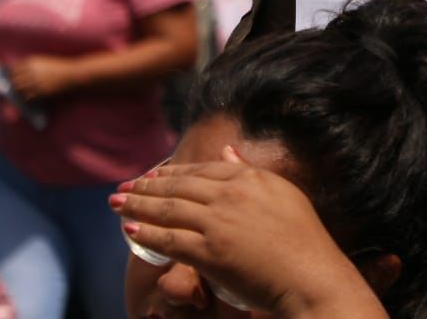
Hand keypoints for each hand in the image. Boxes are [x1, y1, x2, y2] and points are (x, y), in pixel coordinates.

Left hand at [8, 56, 78, 101]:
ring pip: (19, 88)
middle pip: (14, 78)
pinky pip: (27, 95)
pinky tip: (28, 96)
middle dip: (12, 82)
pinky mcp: (40, 91)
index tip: (8, 76)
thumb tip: (21, 71)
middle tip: (11, 86)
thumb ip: (33, 65)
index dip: (10, 73)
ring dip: (18, 90)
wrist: (73, 74)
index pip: (14, 68)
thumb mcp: (46, 62)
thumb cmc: (60, 67)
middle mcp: (32, 71)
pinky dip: (26, 96)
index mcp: (32, 62)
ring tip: (18, 92)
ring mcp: (35, 82)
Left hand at [111, 147, 378, 316]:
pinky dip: (146, 233)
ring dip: (137, 205)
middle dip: (145, 186)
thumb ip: (251, 172)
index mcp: (250, 178)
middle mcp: (231, 194)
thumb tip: (228, 151)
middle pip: (178, 187)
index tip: (152, 174)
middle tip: (123, 188)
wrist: (310, 274)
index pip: (201, 170)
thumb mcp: (283, 194)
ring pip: (168, 209)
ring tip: (116, 203)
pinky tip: (129, 230)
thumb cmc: (303, 239)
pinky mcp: (209, 251)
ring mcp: (218, 222)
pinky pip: (169, 239)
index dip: (172, 172)